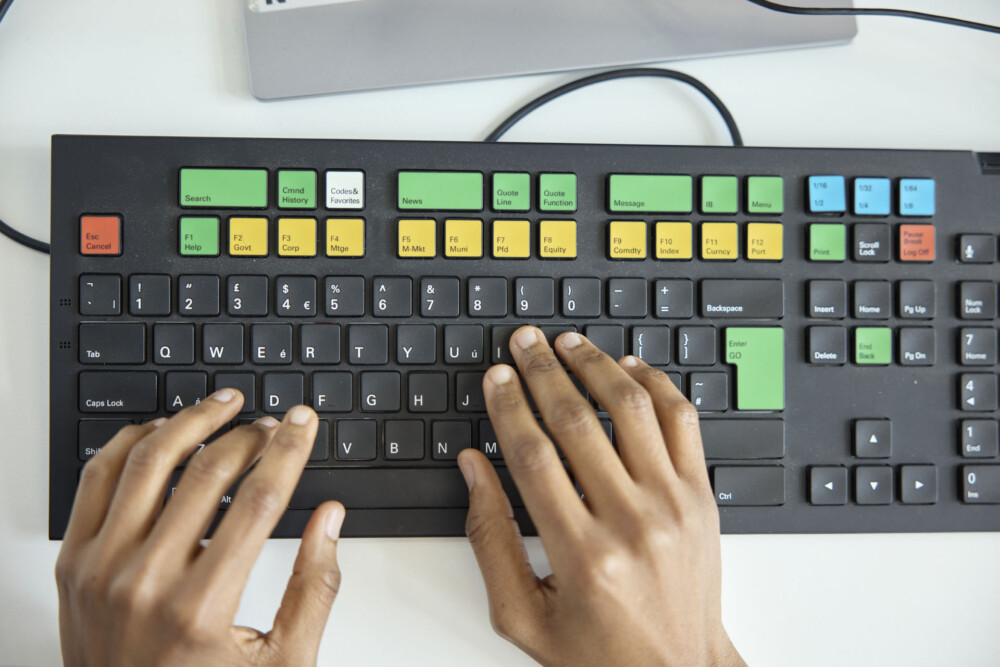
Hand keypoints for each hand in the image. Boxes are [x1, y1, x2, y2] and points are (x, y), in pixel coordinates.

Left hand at [55, 391, 343, 666]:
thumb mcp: (282, 663)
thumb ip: (315, 589)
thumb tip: (330, 519)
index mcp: (202, 608)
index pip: (258, 500)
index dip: (288, 451)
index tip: (303, 424)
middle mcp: (146, 583)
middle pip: (207, 474)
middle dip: (250, 436)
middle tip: (273, 424)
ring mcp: (101, 570)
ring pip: (148, 461)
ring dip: (191, 421)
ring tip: (222, 406)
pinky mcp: (72, 565)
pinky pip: (96, 479)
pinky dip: (131, 443)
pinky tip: (161, 432)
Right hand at [458, 327, 744, 666]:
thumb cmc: (599, 651)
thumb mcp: (522, 614)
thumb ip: (491, 538)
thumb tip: (473, 468)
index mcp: (581, 555)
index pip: (533, 456)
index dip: (509, 407)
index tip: (496, 378)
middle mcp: (631, 522)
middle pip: (577, 422)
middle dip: (543, 372)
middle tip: (523, 342)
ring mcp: (674, 505)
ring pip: (631, 409)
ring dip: (595, 366)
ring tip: (568, 343)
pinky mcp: (701, 497)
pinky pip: (682, 421)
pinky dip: (655, 385)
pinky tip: (628, 368)